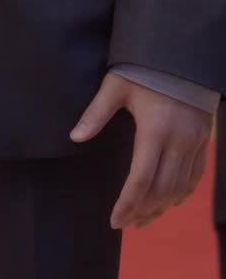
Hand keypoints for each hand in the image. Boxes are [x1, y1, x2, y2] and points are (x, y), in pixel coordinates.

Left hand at [71, 71, 212, 228]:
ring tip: (144, 219)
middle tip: (127, 223)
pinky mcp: (203, 140)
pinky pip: (195, 176)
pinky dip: (182, 193)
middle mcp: (178, 141)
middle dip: (143, 211)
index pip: (141, 180)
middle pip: (162, 190)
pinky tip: (169, 202)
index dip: (127, 204)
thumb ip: (96, 113)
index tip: (115, 221)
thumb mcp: (116, 86)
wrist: (181, 54)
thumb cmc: (145, 69)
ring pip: (180, 188)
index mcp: (155, 130)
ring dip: (162, 207)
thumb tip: (75, 138)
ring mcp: (194, 142)